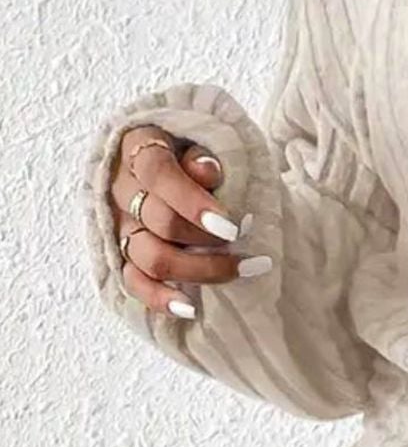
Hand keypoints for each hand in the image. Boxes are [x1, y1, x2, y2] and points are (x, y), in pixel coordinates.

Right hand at [108, 123, 271, 317]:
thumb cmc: (197, 149)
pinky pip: (135, 282)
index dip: (193, 202)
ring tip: (244, 269)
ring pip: (151, 257)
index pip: (157, 174)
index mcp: (138, 147)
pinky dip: (161, 299)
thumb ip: (203, 153)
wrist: (177, 161)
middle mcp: (121, 188)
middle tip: (248, 239)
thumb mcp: (204, 138)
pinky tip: (191, 309)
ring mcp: (120, 224)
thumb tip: (208, 171)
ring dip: (200, 270)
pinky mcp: (123, 254)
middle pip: (159, 221)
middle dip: (208, 238)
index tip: (232, 227)